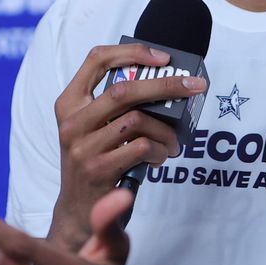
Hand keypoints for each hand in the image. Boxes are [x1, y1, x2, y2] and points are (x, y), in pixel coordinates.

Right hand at [49, 44, 207, 249]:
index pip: (96, 59)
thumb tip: (166, 84)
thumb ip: (115, 106)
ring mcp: (82, 146)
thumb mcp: (92, 128)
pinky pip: (141, 148)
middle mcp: (72, 121)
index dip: (132, 53)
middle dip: (167, 85)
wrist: (77, 211)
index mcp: (69, 102)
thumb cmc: (96, 160)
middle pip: (124, 90)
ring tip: (173, 143)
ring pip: (138, 120)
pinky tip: (160, 158)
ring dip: (166, 130)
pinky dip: (159, 151)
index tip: (163, 57)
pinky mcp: (98, 169)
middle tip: (196, 86)